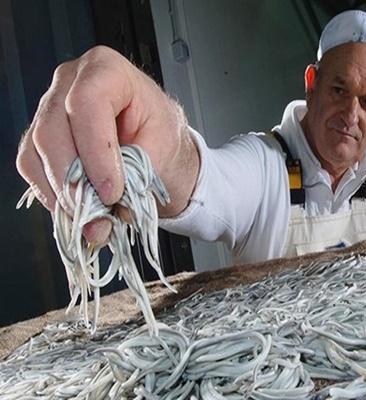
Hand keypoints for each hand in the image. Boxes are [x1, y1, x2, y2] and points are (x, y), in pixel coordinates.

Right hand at [16, 45, 199, 243]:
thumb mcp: (164, 145)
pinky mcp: (38, 135)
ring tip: (92, 223)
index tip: (113, 191)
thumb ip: (139, 172)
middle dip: (75, 181)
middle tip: (98, 216)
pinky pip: (31, 166)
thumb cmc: (159, 131)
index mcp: (107, 70)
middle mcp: (70, 81)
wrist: (153, 140)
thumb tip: (116, 208)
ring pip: (37, 151)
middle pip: (53, 130)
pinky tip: (76, 211)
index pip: (88, 103)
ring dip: (62, 195)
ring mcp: (49, 107)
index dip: (96, 152)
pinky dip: (52, 195)